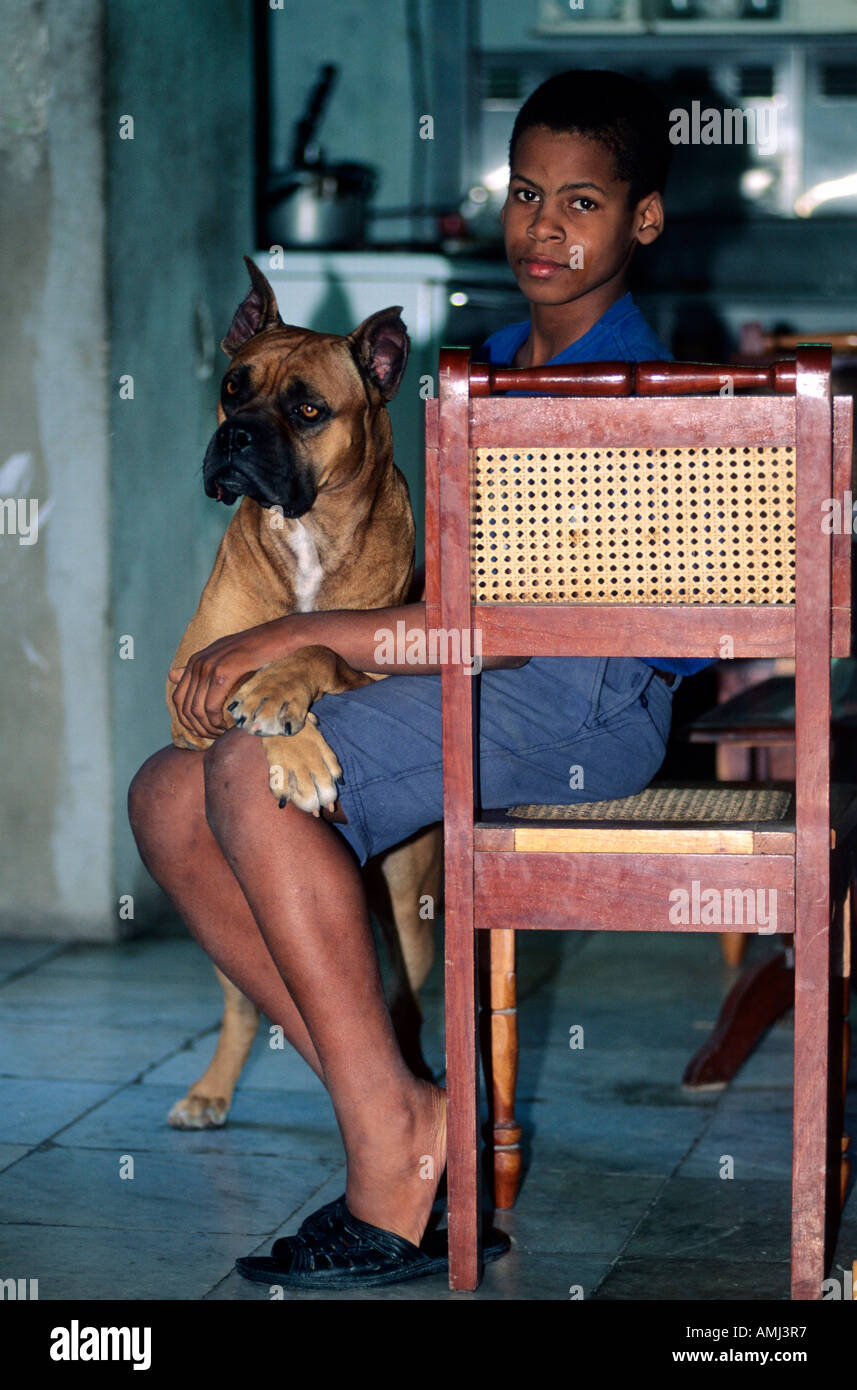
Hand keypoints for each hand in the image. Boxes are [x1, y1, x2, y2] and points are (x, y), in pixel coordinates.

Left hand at [169, 620, 291, 739]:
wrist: (279, 635)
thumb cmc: (257, 648)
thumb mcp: (222, 655)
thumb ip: (197, 667)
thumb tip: (170, 675)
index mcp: (196, 660)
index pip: (179, 699)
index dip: (188, 720)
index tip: (205, 731)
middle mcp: (198, 663)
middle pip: (186, 708)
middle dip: (199, 728)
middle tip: (215, 736)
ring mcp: (209, 667)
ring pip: (197, 710)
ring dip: (208, 728)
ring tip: (222, 733)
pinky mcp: (223, 672)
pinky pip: (211, 706)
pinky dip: (217, 722)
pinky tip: (227, 726)